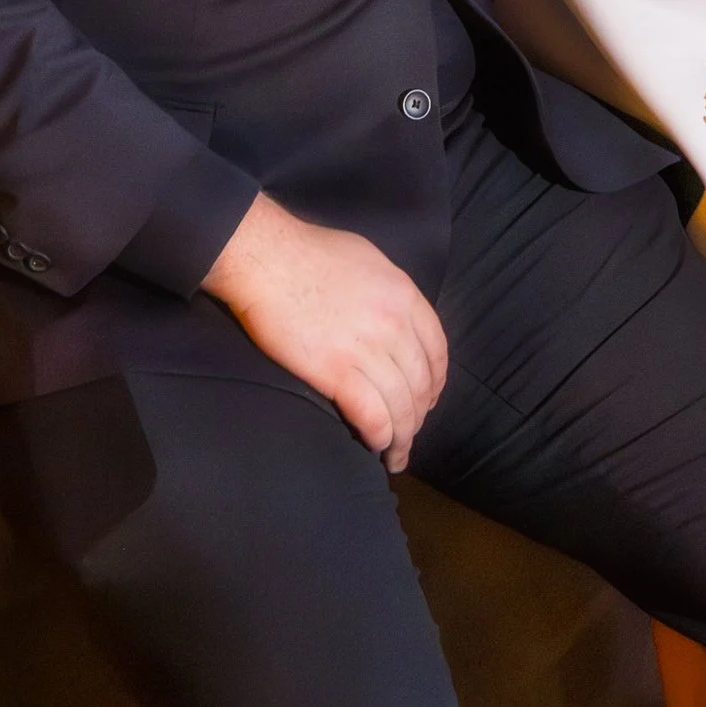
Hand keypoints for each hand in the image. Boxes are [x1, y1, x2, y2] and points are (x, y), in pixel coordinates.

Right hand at [202, 193, 447, 469]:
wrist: (268, 258)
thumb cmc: (310, 252)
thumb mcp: (368, 260)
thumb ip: (389, 292)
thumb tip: (395, 317)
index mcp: (404, 296)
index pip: (437, 350)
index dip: (436, 382)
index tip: (428, 399)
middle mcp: (394, 325)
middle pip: (420, 384)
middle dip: (418, 416)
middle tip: (409, 433)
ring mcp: (366, 349)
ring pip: (400, 405)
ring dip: (402, 437)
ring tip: (396, 454)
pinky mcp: (335, 371)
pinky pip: (371, 414)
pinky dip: (378, 435)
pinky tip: (375, 444)